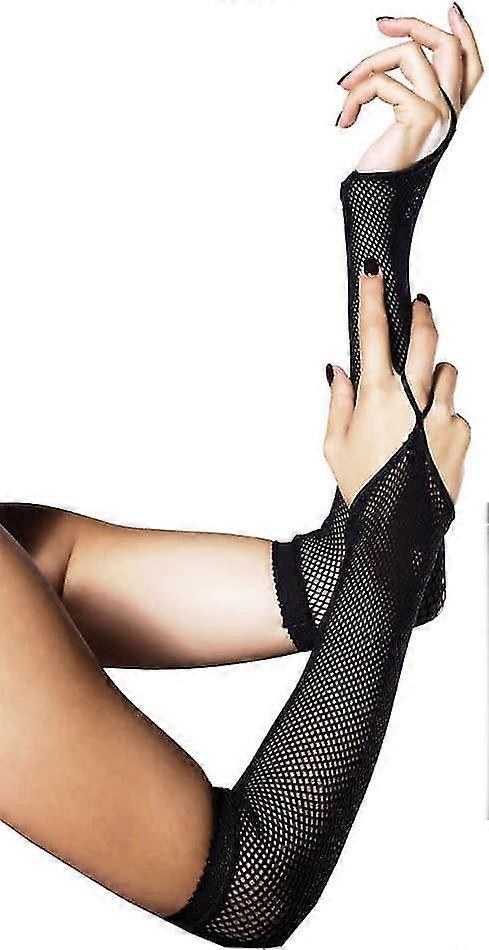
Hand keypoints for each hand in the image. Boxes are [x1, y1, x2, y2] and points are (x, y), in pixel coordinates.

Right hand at [324, 268, 469, 504]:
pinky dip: (443, 414)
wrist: (399, 528)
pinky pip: (455, 407)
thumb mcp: (333, 445)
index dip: (372, 297)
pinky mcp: (461, 432)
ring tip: (420, 400)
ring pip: (446, 370)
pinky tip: (428, 438)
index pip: (374, 332)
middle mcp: (413, 398)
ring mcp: (442, 413)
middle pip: (425, 335)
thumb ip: (337, 401)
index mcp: (376, 397)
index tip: (372, 273)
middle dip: (422, 313)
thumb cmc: (365, 488)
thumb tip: (339, 370)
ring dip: (434, 374)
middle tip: (420, 305)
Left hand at [337, 7, 482, 170]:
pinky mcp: (420, 116)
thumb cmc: (384, 174)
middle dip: (414, 25)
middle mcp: (450, 112)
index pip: (471, 66)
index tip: (450, 10)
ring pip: (409, 54)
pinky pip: (382, 82)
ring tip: (345, 87)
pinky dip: (354, 98)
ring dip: (368, 63)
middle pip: (448, 47)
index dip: (465, 35)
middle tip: (381, 25)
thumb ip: (407, 100)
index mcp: (449, 115)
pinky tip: (344, 120)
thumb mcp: (400, 131)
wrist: (379, 205)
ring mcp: (439, 112)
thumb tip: (386, 71)